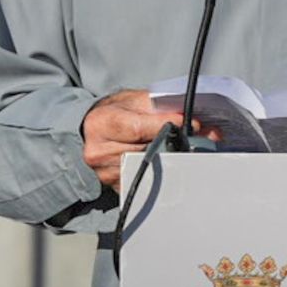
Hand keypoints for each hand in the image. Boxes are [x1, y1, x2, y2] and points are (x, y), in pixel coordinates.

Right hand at [80, 90, 218, 184]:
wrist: (88, 134)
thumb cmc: (111, 114)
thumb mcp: (129, 100)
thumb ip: (155, 104)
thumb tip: (186, 112)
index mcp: (101, 124)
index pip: (138, 128)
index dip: (166, 125)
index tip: (188, 122)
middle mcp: (100, 151)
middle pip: (147, 148)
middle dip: (174, 141)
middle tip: (198, 134)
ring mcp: (106, 172)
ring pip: (150, 165)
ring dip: (170, 155)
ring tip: (180, 144)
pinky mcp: (117, 186)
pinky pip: (147, 178)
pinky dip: (160, 169)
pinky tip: (164, 159)